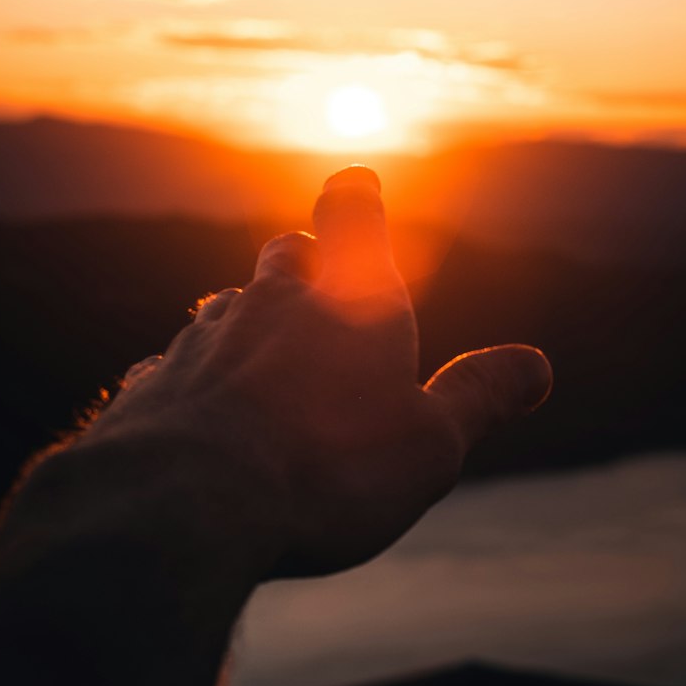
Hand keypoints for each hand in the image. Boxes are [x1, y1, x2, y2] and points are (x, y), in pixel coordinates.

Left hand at [83, 166, 551, 576]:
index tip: (354, 184)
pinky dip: (192, 382)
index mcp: (349, 301)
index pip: (353, 217)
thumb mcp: (430, 444)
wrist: (184, 502)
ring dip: (246, 325)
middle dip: (304, 267)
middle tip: (316, 282)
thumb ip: (479, 397)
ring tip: (261, 361)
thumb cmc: (327, 469)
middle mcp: (269, 303)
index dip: (356, 199)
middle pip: (286, 258)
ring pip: (225, 309)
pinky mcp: (149, 387)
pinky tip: (196, 414)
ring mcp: (201, 340)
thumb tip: (536, 365)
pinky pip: (172, 367)